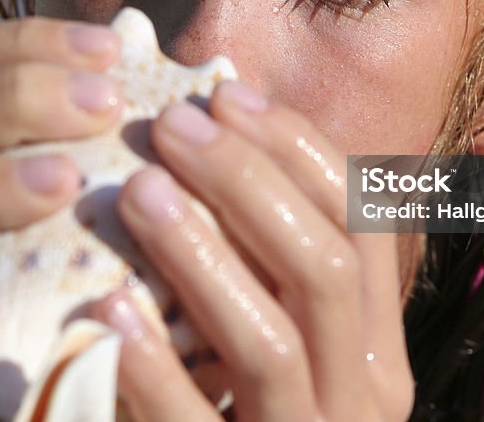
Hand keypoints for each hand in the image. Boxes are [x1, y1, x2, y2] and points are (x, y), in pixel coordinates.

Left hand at [94, 81, 414, 420]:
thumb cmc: (249, 408)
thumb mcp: (278, 327)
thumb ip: (265, 252)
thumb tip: (213, 123)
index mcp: (379, 340)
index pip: (361, 220)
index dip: (296, 146)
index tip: (225, 93)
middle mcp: (367, 394)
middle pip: (323, 264)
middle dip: (247, 181)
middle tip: (170, 126)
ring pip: (271, 340)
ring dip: (203, 254)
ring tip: (136, 189)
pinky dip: (152, 366)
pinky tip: (104, 308)